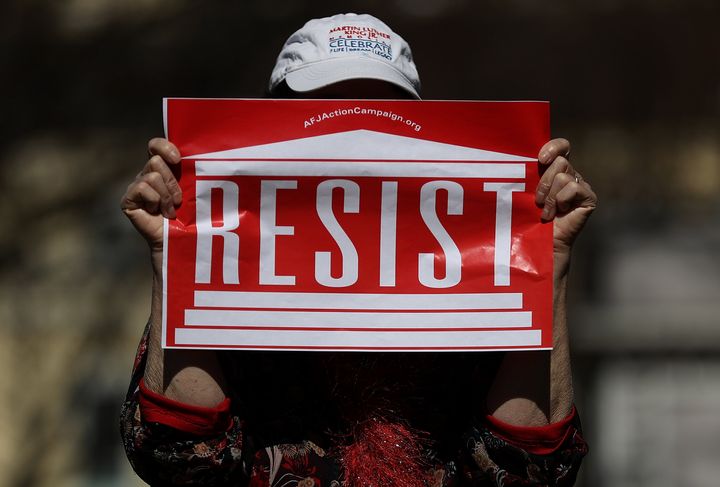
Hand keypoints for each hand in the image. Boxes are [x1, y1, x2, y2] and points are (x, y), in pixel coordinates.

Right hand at [120, 138, 182, 251]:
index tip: (178, 159)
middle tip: (177, 200)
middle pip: (156, 161)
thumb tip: (201, 156)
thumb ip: (190, 172)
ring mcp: (135, 187)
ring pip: (152, 176)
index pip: (155, 146)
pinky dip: (155, 201)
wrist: (177, 238)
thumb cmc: (188, 214)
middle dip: (171, 182)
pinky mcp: (128, 199)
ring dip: (166, 195)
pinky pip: (142, 188)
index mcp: (161, 169)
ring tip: (170, 210)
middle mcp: (146, 175)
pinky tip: (157, 212)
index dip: (164, 147)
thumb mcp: (191, 189)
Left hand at [535, 138, 596, 259]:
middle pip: (560, 162)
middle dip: (544, 182)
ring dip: (550, 196)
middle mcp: (571, 175)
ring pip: (563, 176)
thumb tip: (519, 157)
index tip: (540, 159)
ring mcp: (581, 186)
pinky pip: (573, 187)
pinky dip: (561, 200)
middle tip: (538, 201)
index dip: (554, 147)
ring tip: (546, 211)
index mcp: (556, 170)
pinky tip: (559, 213)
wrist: (541, 241)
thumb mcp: (527, 191)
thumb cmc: (530, 216)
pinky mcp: (588, 197)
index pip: (562, 146)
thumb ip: (530, 174)